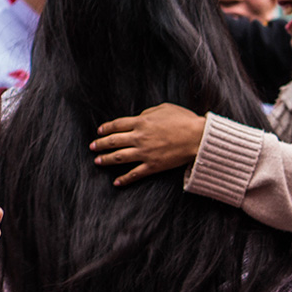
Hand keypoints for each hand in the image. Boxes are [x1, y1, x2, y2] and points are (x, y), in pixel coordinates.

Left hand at [90, 103, 204, 185]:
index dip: (106, 128)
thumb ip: (147, 113)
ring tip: (97, 161)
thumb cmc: (184, 120)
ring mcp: (145, 152)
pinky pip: (135, 174)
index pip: (116, 125)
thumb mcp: (164, 109)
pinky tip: (116, 182)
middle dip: (100, 144)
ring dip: (106, 159)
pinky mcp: (153, 165)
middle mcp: (139, 137)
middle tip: (92, 147)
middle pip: (113, 141)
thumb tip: (138, 118)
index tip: (99, 131)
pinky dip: (124, 179)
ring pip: (119, 157)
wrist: (199, 137)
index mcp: (141, 122)